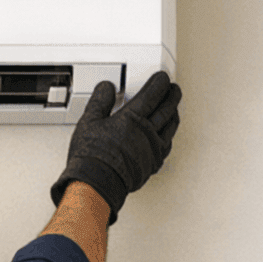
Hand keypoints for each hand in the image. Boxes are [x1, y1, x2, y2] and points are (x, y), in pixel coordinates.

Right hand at [50, 70, 180, 223]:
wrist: (96, 184)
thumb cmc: (91, 157)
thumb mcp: (88, 122)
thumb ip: (99, 101)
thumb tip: (106, 88)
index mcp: (131, 118)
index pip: (153, 94)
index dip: (160, 82)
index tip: (161, 78)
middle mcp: (147, 132)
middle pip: (167, 107)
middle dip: (172, 94)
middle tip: (172, 88)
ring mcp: (153, 149)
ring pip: (171, 126)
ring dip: (174, 113)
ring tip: (173, 107)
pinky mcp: (153, 163)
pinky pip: (167, 144)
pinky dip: (169, 134)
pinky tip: (166, 133)